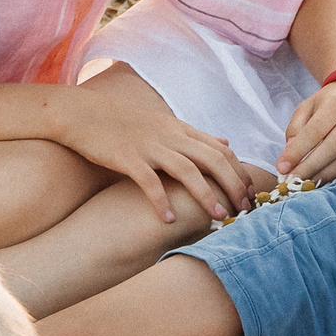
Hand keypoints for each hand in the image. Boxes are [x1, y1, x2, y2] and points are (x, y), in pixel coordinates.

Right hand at [52, 89, 249, 223]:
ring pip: (187, 170)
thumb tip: (227, 144)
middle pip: (212, 160)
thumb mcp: (167, 124)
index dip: (239, 174)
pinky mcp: (126, 157)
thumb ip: (197, 137)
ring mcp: (149, 146)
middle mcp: (170, 136)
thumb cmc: (126, 123)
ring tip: (219, 217)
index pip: (221, 151)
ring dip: (206, 195)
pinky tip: (169, 221)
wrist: (84, 114)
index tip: (250, 196)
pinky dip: (160, 201)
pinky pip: (148, 181)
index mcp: (181, 130)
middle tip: (244, 211)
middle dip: (232, 186)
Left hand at [277, 82, 335, 182]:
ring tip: (305, 184)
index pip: (315, 131)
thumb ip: (295, 129)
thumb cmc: (329, 103)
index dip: (298, 151)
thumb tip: (291, 156)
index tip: (282, 168)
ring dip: (323, 176)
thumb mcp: (307, 107)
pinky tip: (325, 182)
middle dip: (310, 168)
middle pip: (333, 148)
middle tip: (292, 181)